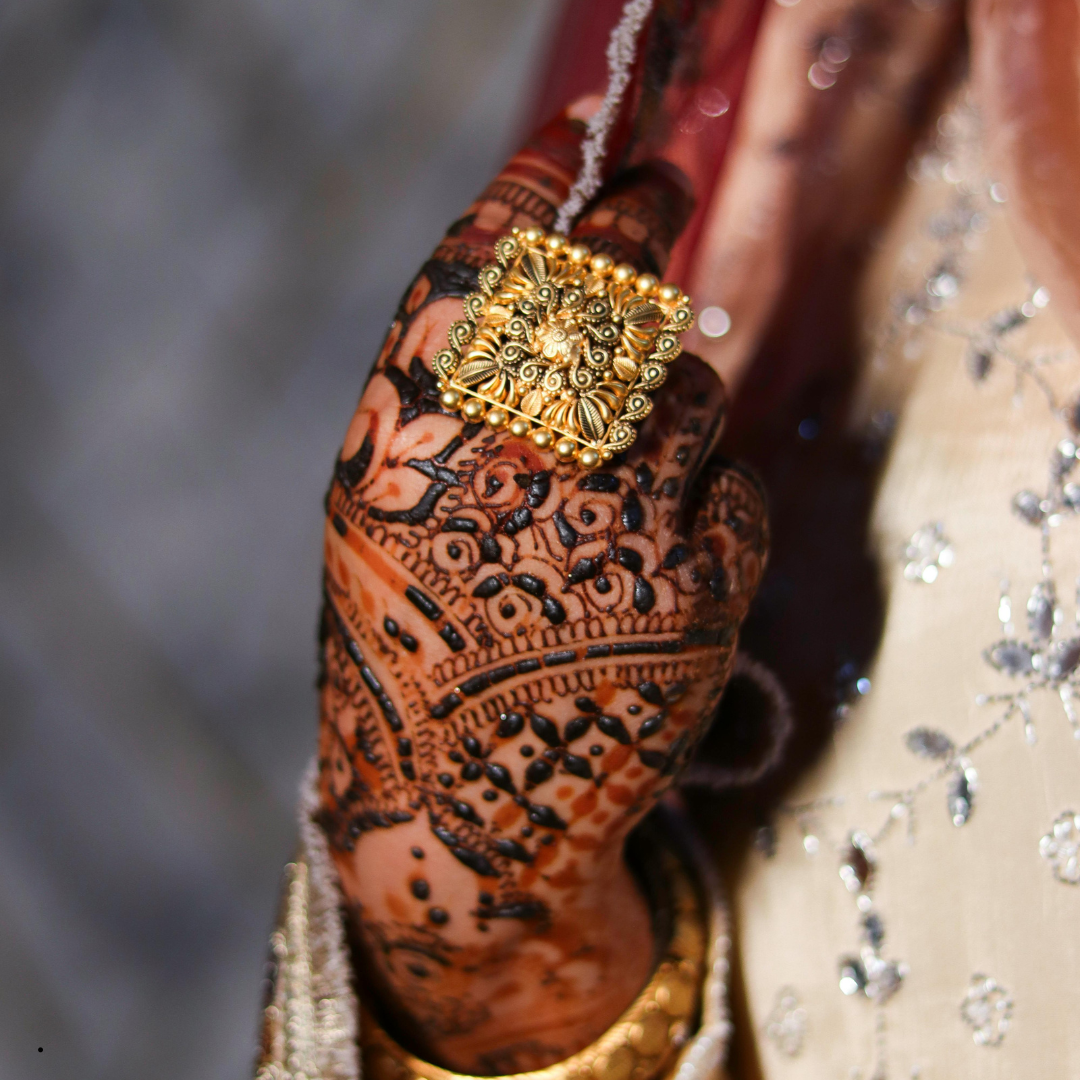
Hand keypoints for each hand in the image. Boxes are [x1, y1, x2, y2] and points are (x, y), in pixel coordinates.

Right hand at [317, 101, 767, 1073]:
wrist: (458, 810)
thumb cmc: (414, 646)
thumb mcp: (386, 515)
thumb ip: (451, 398)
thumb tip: (564, 278)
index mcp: (411, 452)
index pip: (480, 271)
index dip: (534, 186)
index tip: (579, 135)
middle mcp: (509, 476)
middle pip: (607, 294)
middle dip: (639, 221)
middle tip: (655, 188)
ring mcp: (610, 536)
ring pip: (688, 388)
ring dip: (669, 399)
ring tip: (623, 464)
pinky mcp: (697, 605)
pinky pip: (737, 488)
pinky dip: (713, 500)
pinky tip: (662, 548)